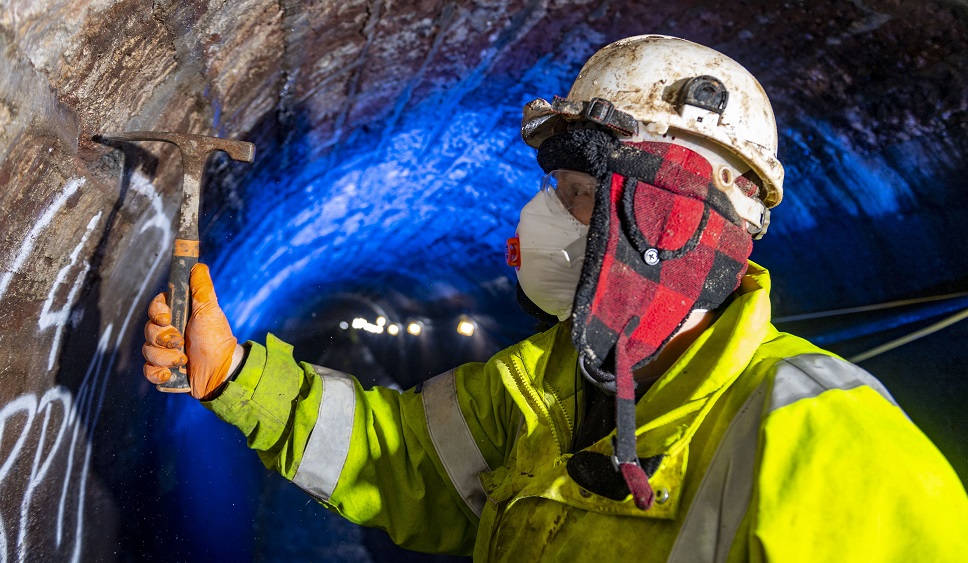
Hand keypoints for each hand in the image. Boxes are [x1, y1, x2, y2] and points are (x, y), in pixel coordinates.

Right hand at [142, 263, 243, 399]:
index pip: (155, 308)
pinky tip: (171, 374)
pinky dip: (157, 373)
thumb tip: (197, 265)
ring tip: (183, 359)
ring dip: (165, 357)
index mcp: (178, 316)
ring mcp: (165, 352)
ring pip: (147, 351)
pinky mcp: (164, 371)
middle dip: (163, 338)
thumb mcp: (210, 310)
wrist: (222, 371)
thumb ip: (202, 288)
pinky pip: (148, 371)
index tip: (166, 318)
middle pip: (148, 330)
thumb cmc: (217, 338)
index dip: (157, 312)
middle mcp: (169, 333)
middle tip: (181, 341)